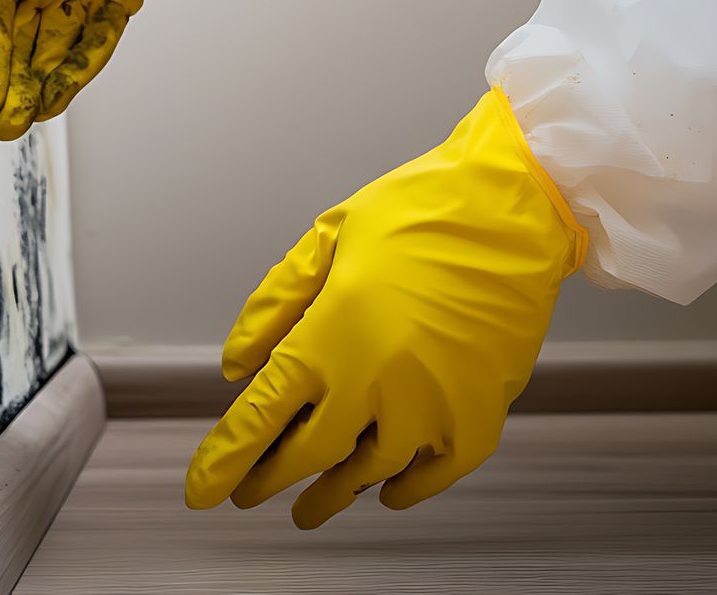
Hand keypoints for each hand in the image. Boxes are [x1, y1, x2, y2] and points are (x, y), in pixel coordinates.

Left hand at [185, 89, 587, 527]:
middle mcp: (372, 386)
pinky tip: (387, 492)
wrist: (514, 208)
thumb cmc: (422, 211)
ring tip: (310, 507)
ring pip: (365, 476)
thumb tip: (237, 364)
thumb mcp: (326, 238)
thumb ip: (274, 306)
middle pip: (304, 457)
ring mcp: (428, 409)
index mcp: (327, 339)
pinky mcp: (478, 417)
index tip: (202, 489)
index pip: (257, 419)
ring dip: (331, 495)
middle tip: (250, 493)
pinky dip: (406, 490)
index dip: (224, 460)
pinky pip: (434, 475)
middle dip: (269, 480)